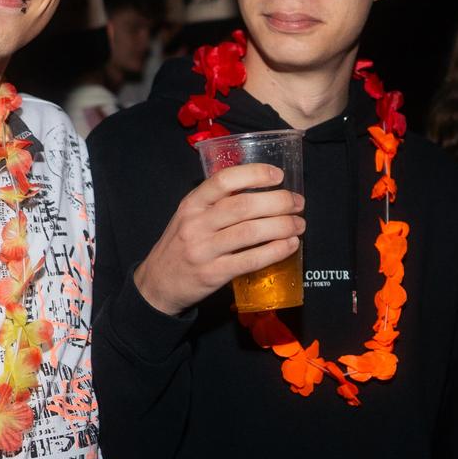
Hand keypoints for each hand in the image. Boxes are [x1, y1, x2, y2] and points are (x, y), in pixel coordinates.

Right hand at [133, 162, 304, 314]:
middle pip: (244, 206)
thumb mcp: (189, 216)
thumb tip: (260, 190)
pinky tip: (290, 245)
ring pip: (250, 232)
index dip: (255, 174)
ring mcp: (204, 250)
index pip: (224, 180)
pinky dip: (275, 251)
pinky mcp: (213, 274)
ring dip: (281, 226)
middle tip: (298, 203)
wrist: (158, 284)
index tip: (278, 175)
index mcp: (192, 204)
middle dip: (278, 202)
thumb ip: (216, 203)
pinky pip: (250, 260)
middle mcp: (196, 224)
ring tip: (299, 224)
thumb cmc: (181, 245)